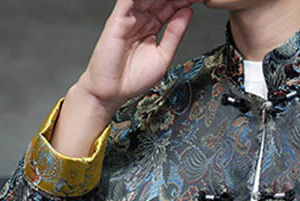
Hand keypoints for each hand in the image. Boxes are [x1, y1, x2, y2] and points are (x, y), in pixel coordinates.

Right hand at [78, 0, 202, 113]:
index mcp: (151, 28)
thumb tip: (187, 13)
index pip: (169, 8)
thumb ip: (175, 34)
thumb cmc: (133, 79)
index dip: (182, 2)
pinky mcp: (118, 18)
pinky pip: (129, 0)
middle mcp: (140, 20)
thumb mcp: (163, 56)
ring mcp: (129, 18)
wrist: (112, 92)